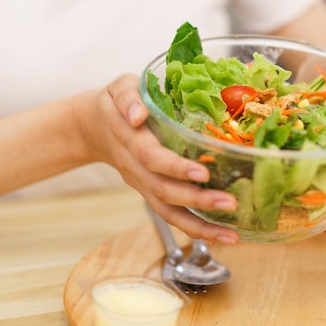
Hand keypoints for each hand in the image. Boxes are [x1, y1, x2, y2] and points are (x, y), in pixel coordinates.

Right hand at [85, 74, 239, 244]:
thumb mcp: (118, 88)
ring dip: (200, 227)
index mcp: (130, 140)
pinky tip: (221, 236)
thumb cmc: (114, 104)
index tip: (203, 172)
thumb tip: (138, 115)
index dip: (175, 168)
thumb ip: (126, 97)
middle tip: (230, 203)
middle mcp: (135, 169)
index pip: (152, 158)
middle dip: (198, 201)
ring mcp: (142, 185)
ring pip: (168, 212)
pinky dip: (195, 230)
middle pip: (164, 192)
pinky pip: (171, 216)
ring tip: (232, 236)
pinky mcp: (150, 193)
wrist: (93, 128)